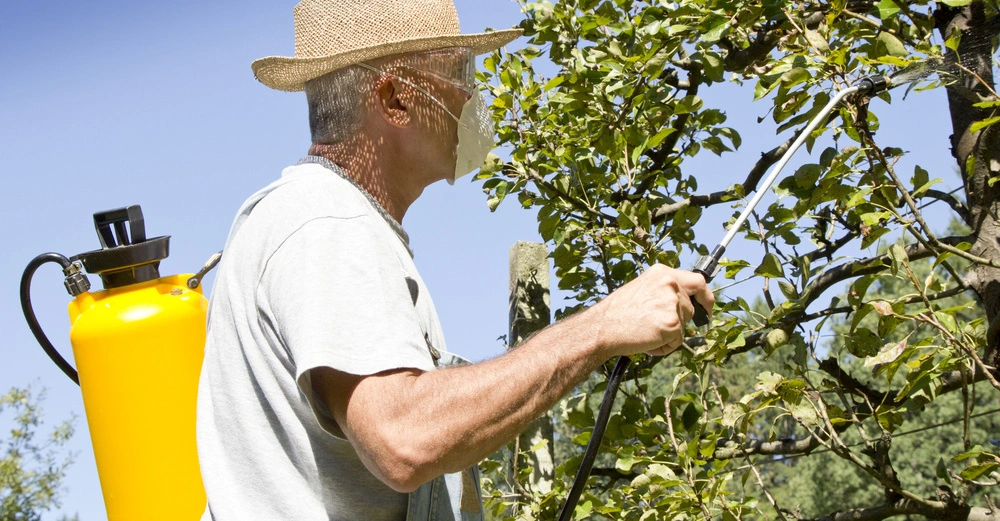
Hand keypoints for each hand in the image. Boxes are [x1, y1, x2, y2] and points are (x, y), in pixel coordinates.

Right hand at [587, 264, 712, 357]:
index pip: (697, 281)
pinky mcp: (672, 323)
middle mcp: (670, 284)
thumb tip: (685, 303)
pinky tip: (646, 341)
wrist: (603, 327)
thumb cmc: (618, 312)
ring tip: (645, 332)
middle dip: (680, 321)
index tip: (707, 308)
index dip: (706, 296)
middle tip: (659, 328)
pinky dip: (664, 347)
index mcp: (662, 273)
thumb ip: (664, 291)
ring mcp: (672, 303)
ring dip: (669, 334)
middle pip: (691, 308)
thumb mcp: (643, 290)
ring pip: (684, 325)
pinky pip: (677, 341)